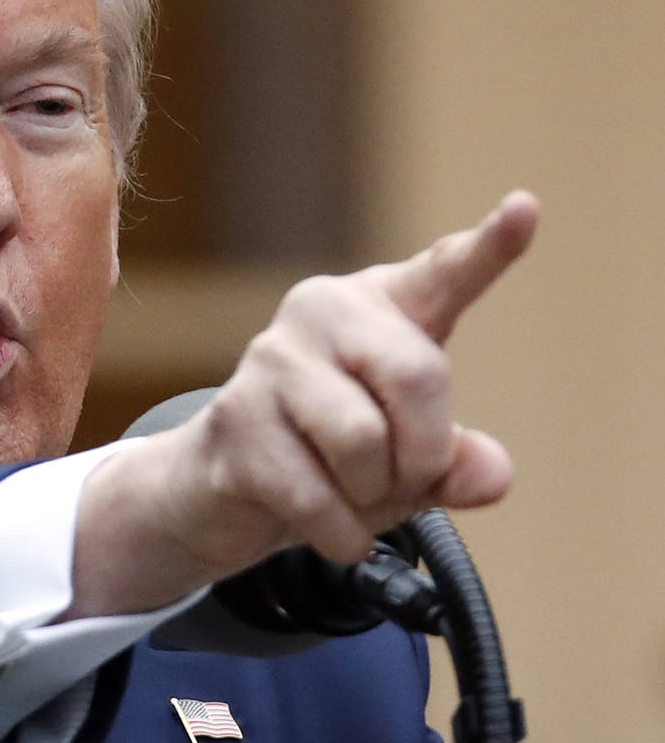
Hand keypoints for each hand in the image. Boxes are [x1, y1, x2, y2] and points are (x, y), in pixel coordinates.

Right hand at [67, 190, 537, 618]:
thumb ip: (457, 463)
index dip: (489, 247)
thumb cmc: (326, 457)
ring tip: (353, 500)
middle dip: (425, 452)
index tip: (525, 209)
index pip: (442, 273)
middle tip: (407, 481)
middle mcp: (321, 312)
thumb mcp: (406, 461)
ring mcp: (269, 361)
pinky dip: (340, 534)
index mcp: (378, 307)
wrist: (217, 489)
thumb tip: (489, 475)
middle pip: (416, 375)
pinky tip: (332, 531)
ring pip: (361, 441)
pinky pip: (315, 495)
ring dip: (373, 497)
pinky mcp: (235, 421)